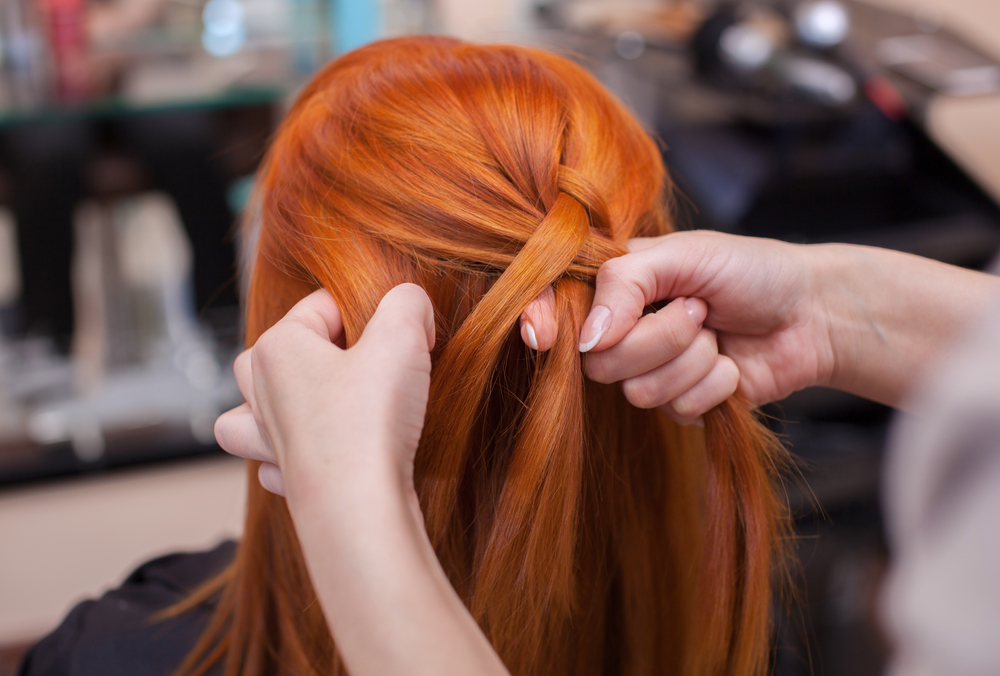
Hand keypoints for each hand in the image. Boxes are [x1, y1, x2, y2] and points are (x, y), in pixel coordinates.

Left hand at [214, 284, 435, 497]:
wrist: (361, 508)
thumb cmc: (371, 420)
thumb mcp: (403, 338)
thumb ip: (408, 304)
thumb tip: (411, 305)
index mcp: (277, 347)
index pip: (323, 305)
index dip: (372, 313)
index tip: (402, 335)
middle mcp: (259, 391)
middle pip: (280, 351)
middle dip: (322, 350)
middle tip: (367, 363)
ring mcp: (265, 440)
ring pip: (252, 409)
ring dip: (282, 403)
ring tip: (323, 405)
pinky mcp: (285, 479)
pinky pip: (274, 459)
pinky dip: (292, 456)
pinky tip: (325, 455)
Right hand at [519, 231, 833, 420]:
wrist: (811, 312)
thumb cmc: (749, 269)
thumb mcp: (683, 255)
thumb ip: (624, 285)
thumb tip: (586, 340)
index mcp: (614, 285)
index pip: (552, 303)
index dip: (538, 320)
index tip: (543, 336)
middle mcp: (623, 330)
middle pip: (599, 362)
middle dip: (659, 337)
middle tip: (696, 309)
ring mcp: (650, 370)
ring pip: (638, 391)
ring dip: (693, 360)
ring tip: (716, 333)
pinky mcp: (681, 403)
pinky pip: (677, 410)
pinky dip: (714, 385)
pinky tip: (730, 364)